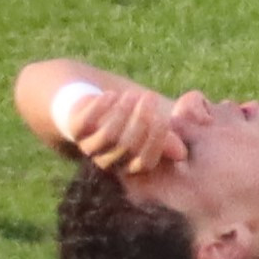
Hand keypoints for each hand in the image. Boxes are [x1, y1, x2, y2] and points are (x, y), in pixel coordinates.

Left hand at [64, 85, 185, 176]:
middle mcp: (110, 161)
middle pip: (127, 146)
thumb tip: (181, 153)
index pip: (145, 161)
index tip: (163, 118)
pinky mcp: (76, 130)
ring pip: (108, 136)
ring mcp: (91, 146)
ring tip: (132, 94)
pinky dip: (100, 108)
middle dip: (141, 120)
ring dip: (123, 113)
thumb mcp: (153, 126)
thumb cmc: (134, 118)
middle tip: (150, 97)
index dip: (156, 141)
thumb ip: (168, 137)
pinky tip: (111, 94)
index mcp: (130, 164)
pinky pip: (86, 123)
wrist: (97, 106)